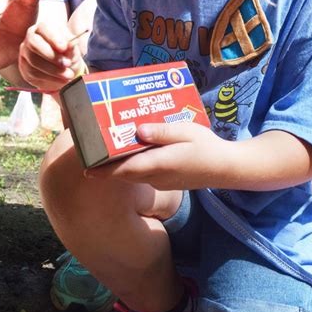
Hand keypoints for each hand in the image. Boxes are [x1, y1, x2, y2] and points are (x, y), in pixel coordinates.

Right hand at [18, 21, 84, 91]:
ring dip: (53, 70)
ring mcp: (25, 53)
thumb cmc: (68, 54)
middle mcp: (30, 38)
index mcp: (43, 28)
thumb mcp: (73, 49)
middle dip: (51, 55)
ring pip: (34, 61)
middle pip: (34, 44)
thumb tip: (71, 43)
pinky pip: (33, 73)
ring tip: (69, 75)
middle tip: (67, 63)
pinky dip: (50, 78)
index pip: (44, 28)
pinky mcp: (24, 68)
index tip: (64, 47)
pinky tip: (62, 80)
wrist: (64, 68)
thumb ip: (71, 46)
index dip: (53, 38)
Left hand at [86, 122, 227, 190]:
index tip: (86, 169)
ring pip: (133, 175)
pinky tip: (133, 150)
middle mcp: (157, 177)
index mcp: (160, 164)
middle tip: (91, 151)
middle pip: (124, 173)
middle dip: (106, 165)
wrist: (225, 168)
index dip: (104, 171)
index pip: (125, 170)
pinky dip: (133, 165)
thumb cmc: (206, 146)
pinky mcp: (166, 182)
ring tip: (107, 148)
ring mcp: (161, 182)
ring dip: (119, 165)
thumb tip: (138, 130)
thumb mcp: (186, 131)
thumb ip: (161, 131)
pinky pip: (143, 174)